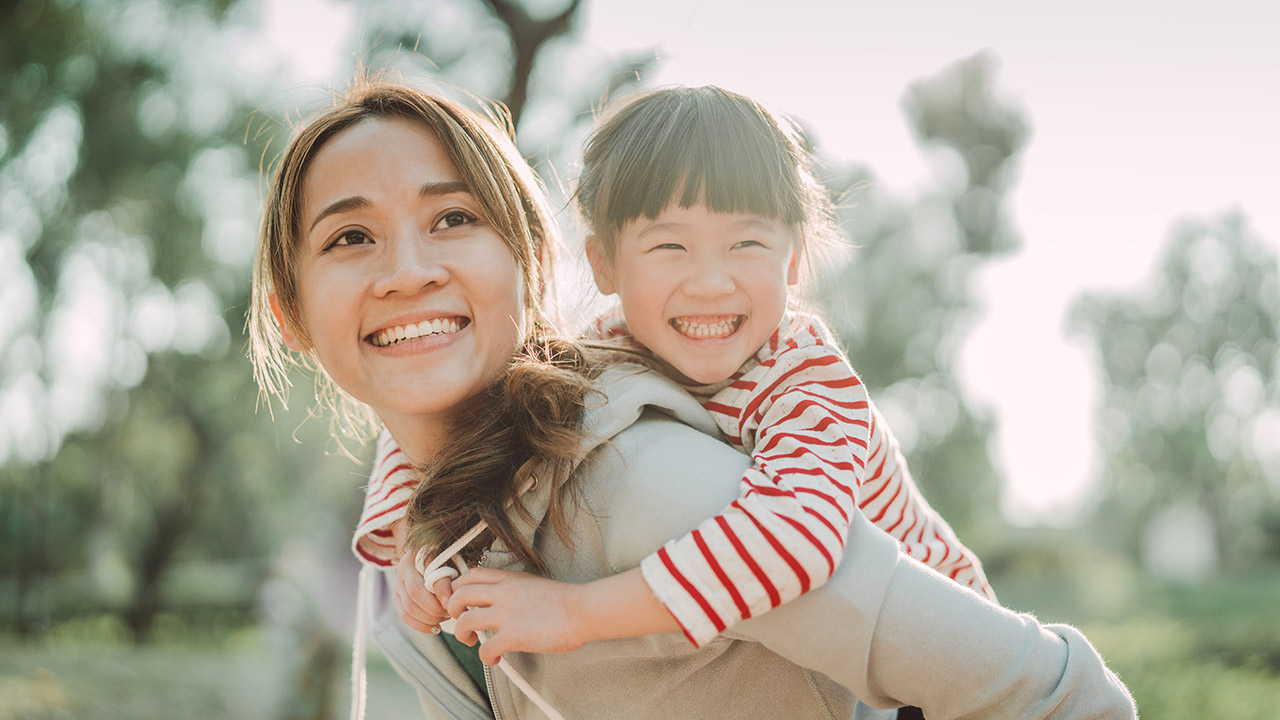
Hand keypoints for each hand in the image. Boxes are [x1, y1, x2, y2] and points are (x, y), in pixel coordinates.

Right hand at [390, 518, 453, 633]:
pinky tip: (436, 628)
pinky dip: (421, 626)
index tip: (452, 604)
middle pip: (414, 596)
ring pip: (409, 609)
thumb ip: (450, 576)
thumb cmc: (445, 557)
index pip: (426, 575)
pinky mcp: (396, 598)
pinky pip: (405, 617)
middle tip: (452, 612)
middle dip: (435, 610)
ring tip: (446, 617)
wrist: (426, 554)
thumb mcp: (452, 560)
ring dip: (430, 619)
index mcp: (419, 555)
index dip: (441, 591)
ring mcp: (398, 584)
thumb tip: (451, 600)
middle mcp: (405, 568)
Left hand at [447, 567, 586, 665]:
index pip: (469, 575)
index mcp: (508, 578)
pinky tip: (495, 659)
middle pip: (458, 595)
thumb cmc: (564, 600)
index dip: (457, 588)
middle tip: (460, 620)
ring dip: (462, 634)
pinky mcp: (513, 636)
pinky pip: (485, 648)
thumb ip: (512, 589)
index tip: (461, 601)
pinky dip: (485, 657)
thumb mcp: (532, 583)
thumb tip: (500, 602)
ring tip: (472, 640)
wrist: (582, 610)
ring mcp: (506, 614)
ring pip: (464, 621)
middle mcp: (503, 593)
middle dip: (452, 610)